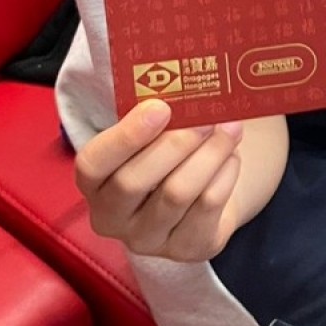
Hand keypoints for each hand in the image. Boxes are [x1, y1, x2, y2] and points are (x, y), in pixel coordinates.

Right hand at [74, 98, 246, 261]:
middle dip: (176, 143)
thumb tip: (180, 76)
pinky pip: (207, 209)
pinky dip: (224, 175)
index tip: (161, 107)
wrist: (198, 190)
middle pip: (135, 181)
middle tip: (207, 116)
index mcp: (93, 183)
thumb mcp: (150, 130)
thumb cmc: (165, 149)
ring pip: (177, 194)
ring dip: (209, 154)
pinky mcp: (186, 249)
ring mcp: (147, 240)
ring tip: (230, 128)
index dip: (125, 136)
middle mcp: (112, 218)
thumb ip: (153, 111)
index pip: (93, 165)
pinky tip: (232, 156)